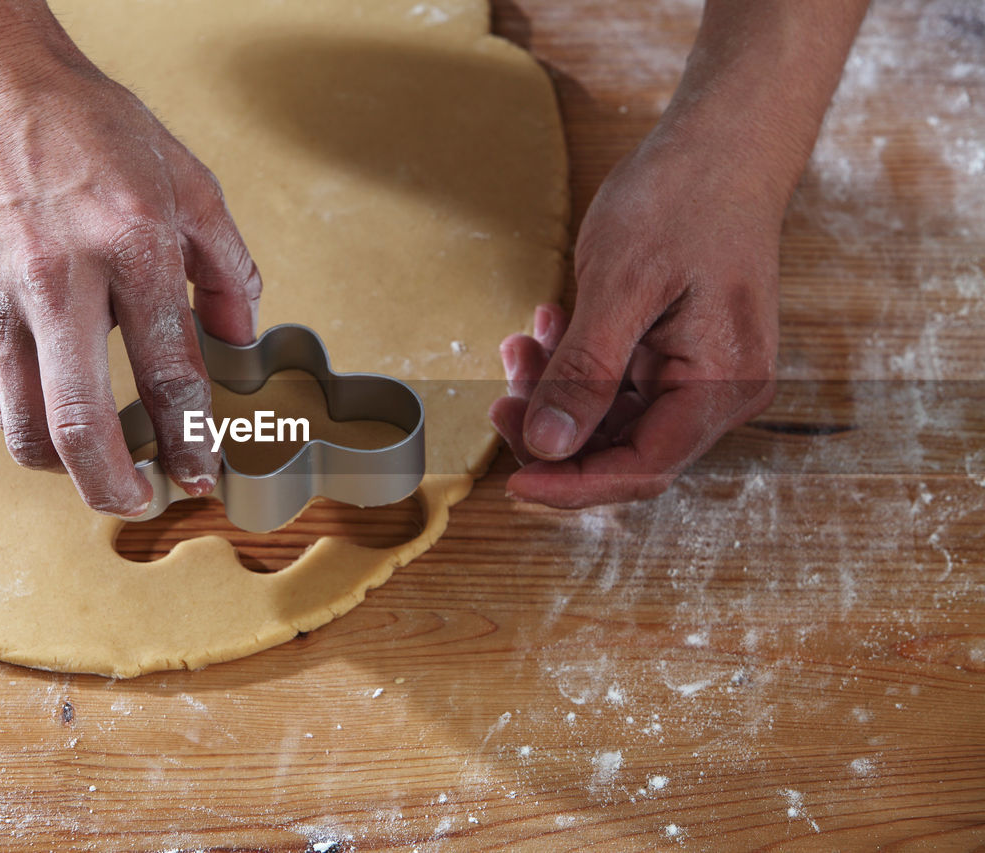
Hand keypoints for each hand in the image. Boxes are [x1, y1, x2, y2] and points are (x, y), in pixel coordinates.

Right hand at [0, 42, 260, 515]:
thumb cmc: (85, 125)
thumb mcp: (186, 179)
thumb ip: (224, 267)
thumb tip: (240, 338)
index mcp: (131, 246)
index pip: (170, 376)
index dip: (191, 442)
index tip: (201, 476)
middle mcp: (60, 280)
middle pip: (81, 428)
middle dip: (117, 490)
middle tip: (141, 501)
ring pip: (25, 429)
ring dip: (69, 469)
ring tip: (101, 465)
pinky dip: (30, 425)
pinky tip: (59, 415)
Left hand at [490, 132, 779, 507]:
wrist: (723, 141)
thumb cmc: (684, 198)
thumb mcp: (621, 285)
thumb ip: (585, 374)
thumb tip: (548, 447)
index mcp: (723, 385)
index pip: (643, 469)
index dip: (572, 484)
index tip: (511, 480)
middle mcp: (720, 394)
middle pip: (623, 450)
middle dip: (554, 430)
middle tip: (500, 395)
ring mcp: (701, 375)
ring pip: (611, 418)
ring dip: (556, 391)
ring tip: (520, 344)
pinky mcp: (679, 355)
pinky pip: (616, 384)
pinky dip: (573, 365)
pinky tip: (546, 325)